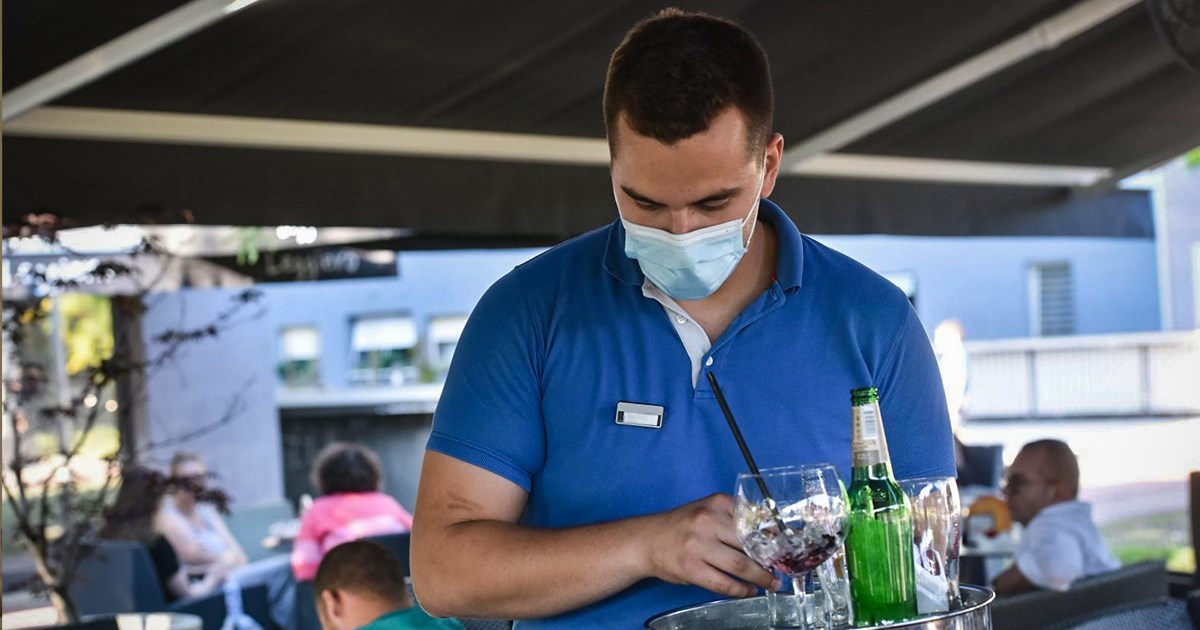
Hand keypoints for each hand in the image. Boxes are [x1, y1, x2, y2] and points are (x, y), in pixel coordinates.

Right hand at [640, 493, 778, 597]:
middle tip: (782, 566)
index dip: (773, 534)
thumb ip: (732, 517)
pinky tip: (749, 590)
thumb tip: (768, 533)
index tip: (788, 545)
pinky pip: (724, 583)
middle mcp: (708, 522)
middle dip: (770, 558)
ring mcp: (699, 546)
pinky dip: (741, 590)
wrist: (646, 541)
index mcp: (716, 504)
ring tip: (771, 583)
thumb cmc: (681, 526)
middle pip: (750, 543)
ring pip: (740, 565)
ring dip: (761, 577)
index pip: (753, 518)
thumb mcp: (706, 510)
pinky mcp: (692, 569)